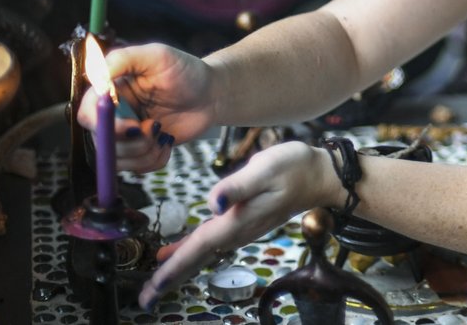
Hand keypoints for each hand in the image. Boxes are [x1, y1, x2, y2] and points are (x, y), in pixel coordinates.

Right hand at [77, 43, 217, 172]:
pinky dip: (155, 159)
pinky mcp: (141, 151)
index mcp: (111, 91)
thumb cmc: (185, 71)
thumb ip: (123, 59)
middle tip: (156, 126)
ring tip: (163, 132)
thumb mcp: (157, 55)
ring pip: (119, 160)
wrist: (212, 94)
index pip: (87, 113)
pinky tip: (167, 141)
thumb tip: (96, 77)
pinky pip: (137, 168)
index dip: (103, 125)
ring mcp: (127, 136)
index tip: (132, 125)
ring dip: (145, 151)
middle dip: (132, 141)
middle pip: (101, 142)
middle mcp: (114, 115)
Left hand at [137, 141, 337, 310]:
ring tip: (156, 282)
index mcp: (239, 220)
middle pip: (199, 257)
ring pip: (204, 252)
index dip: (173, 266)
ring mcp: (243, 228)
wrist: (320, 175)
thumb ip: (238, 186)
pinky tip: (178, 251)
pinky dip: (192, 250)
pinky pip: (212, 242)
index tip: (151, 289)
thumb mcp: (265, 168)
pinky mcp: (245, 220)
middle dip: (171, 278)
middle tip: (146, 299)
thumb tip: (213, 204)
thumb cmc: (294, 167)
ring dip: (180, 266)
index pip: (199, 247)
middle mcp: (239, 230)